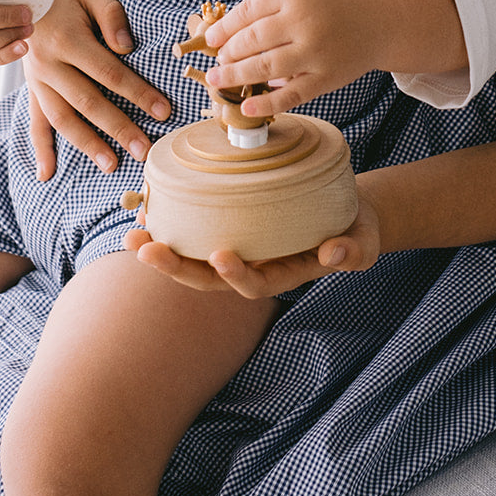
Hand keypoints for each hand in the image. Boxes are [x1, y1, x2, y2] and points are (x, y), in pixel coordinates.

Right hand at [23, 0, 171, 179]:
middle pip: (88, 103)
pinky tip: (47, 173)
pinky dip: (40, 148)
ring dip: (86, 145)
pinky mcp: (31, 88)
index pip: (109, 73)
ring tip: (111, 165)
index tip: (163, 111)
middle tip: (145, 151)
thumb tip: (127, 48)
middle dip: (118, 129)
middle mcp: (48, 64)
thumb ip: (112, 16)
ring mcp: (36, 80)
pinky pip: (34, 121)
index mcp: (67, 40)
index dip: (137, 93)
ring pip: (62, 119)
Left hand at [124, 185, 381, 297]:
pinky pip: (199, 231)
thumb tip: (335, 253)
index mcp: (283, 274)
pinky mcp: (234, 224)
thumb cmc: (356, 229)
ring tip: (133, 234)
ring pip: (196, 257)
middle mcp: (256, 266)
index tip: (221, 256)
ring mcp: (242, 248)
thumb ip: (351, 250)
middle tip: (147, 249)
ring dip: (164, 249)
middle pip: (210, 278)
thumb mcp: (363, 241)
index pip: (252, 284)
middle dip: (177, 267)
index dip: (235, 275)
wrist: (348, 214)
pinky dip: (174, 224)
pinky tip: (149, 210)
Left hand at [201, 0, 382, 116]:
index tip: (210, 39)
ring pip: (265, 68)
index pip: (248, 11)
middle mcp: (305, 20)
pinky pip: (291, 94)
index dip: (225, 28)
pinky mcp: (327, 77)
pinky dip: (266, 103)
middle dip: (228, 53)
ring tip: (217, 79)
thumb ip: (272, 5)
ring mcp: (316, 52)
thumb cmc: (339, 0)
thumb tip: (232, 33)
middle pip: (252, 40)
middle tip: (217, 61)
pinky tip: (245, 107)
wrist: (385, 16)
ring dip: (235, 76)